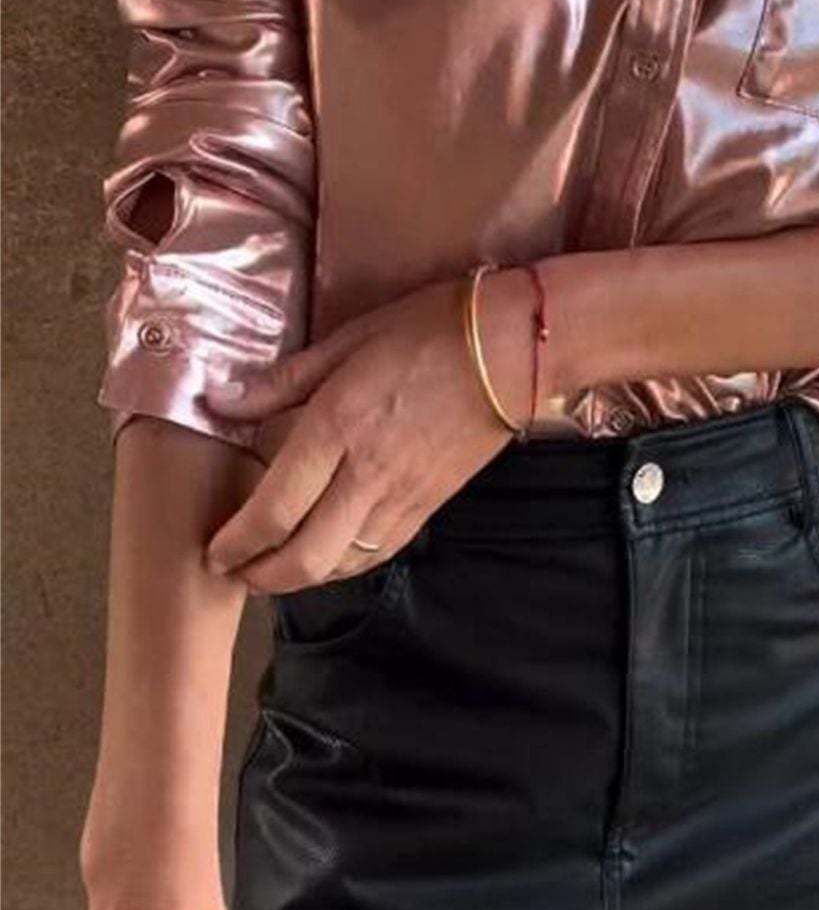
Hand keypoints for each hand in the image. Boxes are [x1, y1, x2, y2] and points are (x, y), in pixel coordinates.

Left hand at [198, 269, 533, 591]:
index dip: (237, 542)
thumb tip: (222, 401)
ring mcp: (402, 497)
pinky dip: (343, 567)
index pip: (274, 509)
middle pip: (304, 558)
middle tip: (235, 573)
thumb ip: (281, 382)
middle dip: (262, 577)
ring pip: (341, 565)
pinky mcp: (429, 506)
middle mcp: (366, 474)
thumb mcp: (346, 341)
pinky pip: (378, 554)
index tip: (214, 550)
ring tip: (272, 570)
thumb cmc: (428, 331)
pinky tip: (328, 558)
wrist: (512, 349)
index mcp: (336, 428)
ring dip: (299, 579)